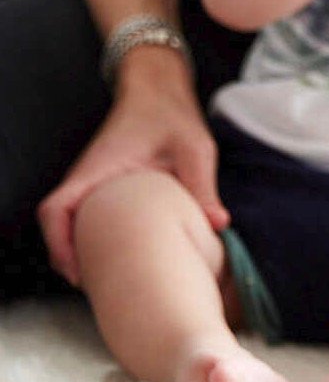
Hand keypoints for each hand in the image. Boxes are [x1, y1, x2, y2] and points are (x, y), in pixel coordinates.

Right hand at [36, 49, 225, 286]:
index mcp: (99, 169)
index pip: (57, 208)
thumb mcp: (194, 149)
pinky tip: (125, 257)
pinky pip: (89, 218)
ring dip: (85, 251)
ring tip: (113, 281)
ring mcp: (94, 184)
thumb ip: (202, 185)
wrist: (159, 92)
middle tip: (102, 289)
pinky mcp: (105, 188)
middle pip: (60, 228)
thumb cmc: (173, 117)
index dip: (59, 244)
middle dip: (74, 261)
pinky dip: (97, 239)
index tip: (78, 272)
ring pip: (73, 226)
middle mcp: (88, 179)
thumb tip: (219, 224)